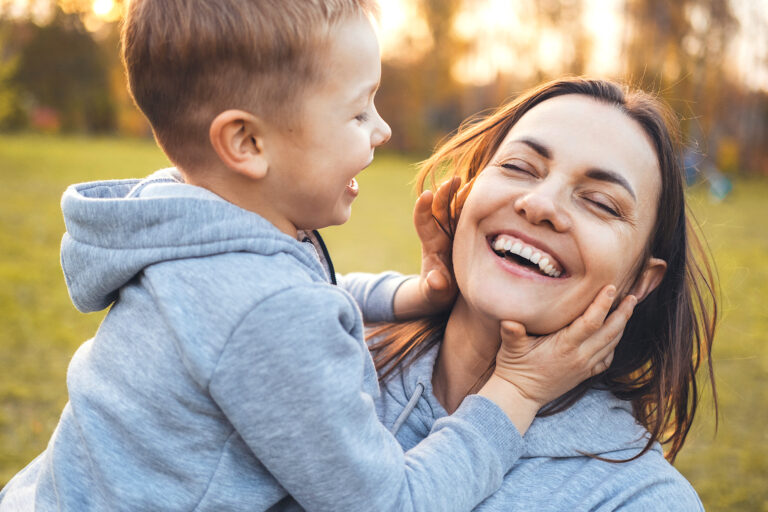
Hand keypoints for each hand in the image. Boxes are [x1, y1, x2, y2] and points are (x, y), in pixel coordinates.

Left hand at [392, 178, 469, 318]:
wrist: (443, 292)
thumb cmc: (437, 293)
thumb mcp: (434, 294)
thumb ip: (434, 288)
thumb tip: (436, 280)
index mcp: (431, 245)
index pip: (422, 222)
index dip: (422, 208)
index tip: (425, 196)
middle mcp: (441, 233)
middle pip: (440, 208)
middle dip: (446, 192)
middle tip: (456, 180)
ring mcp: (454, 231)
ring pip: (458, 207)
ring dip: (465, 193)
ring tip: (478, 181)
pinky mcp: (467, 232)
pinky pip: (471, 214)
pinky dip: (478, 202)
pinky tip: (491, 193)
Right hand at [494, 285, 636, 407]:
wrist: (520, 396)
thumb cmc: (514, 368)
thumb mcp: (510, 348)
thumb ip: (512, 333)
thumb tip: (509, 321)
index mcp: (564, 346)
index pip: (590, 322)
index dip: (602, 304)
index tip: (611, 287)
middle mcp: (579, 357)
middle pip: (610, 332)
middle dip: (623, 313)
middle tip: (632, 296)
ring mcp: (584, 367)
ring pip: (612, 344)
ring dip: (622, 325)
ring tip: (628, 309)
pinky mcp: (584, 374)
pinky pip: (607, 359)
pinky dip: (614, 344)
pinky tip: (615, 334)